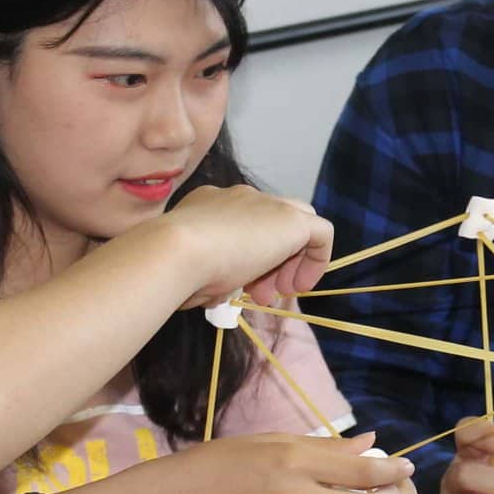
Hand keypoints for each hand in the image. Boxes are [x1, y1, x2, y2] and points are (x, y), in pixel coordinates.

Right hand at [158, 184, 334, 307]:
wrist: (175, 250)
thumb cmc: (172, 267)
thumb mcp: (191, 271)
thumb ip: (208, 274)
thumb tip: (214, 291)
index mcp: (209, 205)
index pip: (240, 225)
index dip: (246, 259)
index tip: (241, 288)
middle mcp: (238, 198)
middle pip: (269, 224)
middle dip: (269, 262)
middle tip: (260, 295)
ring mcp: (265, 203)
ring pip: (295, 226)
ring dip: (289, 264)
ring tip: (276, 295)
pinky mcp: (291, 218)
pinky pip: (321, 233)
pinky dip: (316, 260)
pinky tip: (299, 287)